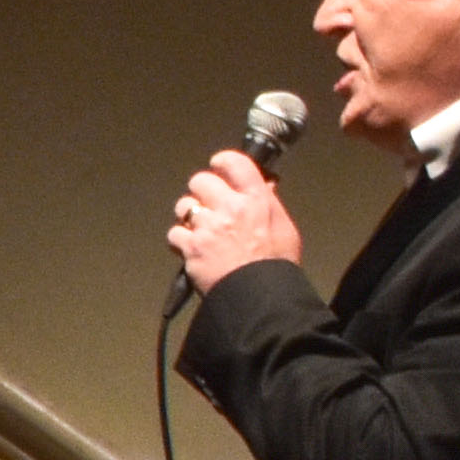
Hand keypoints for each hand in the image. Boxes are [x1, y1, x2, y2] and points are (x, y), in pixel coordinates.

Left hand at [169, 153, 303, 290]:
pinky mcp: (192, 247)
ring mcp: (208, 226)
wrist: (262, 298)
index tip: (219, 166)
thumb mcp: (284, 229)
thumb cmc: (277, 266)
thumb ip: (270, 204)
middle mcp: (230, 207)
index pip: (234, 162)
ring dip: (188, 214)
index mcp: (256, 200)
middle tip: (208, 203)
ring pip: (184, 205)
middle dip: (201, 190)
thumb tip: (265, 186)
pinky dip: (180, 240)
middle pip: (201, 180)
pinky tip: (192, 248)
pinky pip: (175, 233)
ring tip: (200, 228)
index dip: (223, 162)